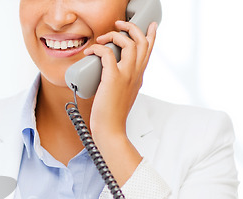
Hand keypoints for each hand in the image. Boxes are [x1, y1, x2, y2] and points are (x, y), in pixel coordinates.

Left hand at [84, 20, 157, 138]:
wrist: (111, 130)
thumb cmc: (112, 117)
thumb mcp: (122, 96)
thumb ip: (120, 84)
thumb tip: (107, 77)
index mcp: (138, 78)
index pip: (149, 51)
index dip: (151, 35)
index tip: (150, 25)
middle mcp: (136, 74)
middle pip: (142, 42)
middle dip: (132, 27)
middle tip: (120, 24)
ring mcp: (126, 76)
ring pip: (129, 44)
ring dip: (115, 35)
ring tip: (103, 37)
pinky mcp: (113, 79)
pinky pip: (106, 54)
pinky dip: (98, 48)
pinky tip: (91, 51)